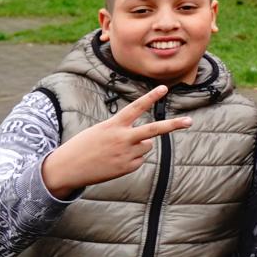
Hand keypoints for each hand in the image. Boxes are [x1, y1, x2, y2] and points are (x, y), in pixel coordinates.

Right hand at [41, 85, 189, 196]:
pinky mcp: (127, 168)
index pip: (135, 108)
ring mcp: (125, 154)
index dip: (150, 97)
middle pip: (153, 130)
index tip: (164, 88)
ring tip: (116, 151)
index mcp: (113, 125)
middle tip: (189, 122)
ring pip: (146, 145)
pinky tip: (115, 161)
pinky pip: (140, 159)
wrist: (67, 168)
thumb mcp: (101, 131)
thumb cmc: (84, 146)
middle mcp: (122, 138)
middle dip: (172, 125)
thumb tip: (148, 142)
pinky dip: (132, 159)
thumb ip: (124, 131)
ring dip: (138, 146)